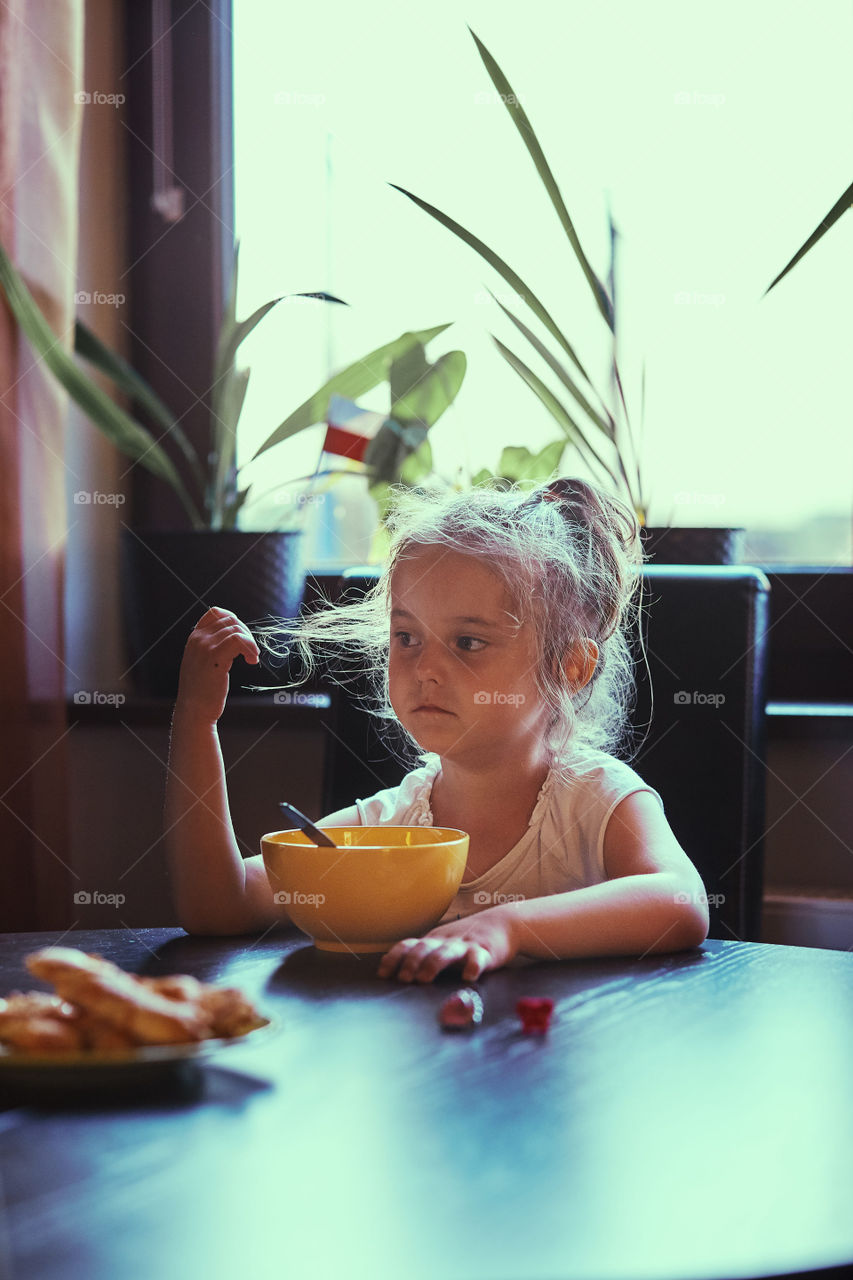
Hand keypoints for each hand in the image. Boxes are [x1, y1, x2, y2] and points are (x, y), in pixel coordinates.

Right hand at [175, 607, 259, 722]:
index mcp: (194, 638)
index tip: (242, 636)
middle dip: (246, 633)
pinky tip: (251, 660)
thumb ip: (212, 647)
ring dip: (250, 643)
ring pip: (236, 629)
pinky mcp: (215, 657)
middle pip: (231, 620)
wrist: (193, 710)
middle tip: (250, 651)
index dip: (234, 620)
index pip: (215, 612)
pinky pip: (238, 640)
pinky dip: (250, 647)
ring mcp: (205, 647)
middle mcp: (198, 639)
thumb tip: (235, 635)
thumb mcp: (202, 662)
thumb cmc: (201, 690)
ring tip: (251, 658)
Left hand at [377, 907, 516, 982]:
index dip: (394, 958)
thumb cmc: (468, 939)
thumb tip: (390, 967)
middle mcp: (446, 941)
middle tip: (403, 978)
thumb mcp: (443, 944)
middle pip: (425, 948)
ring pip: (447, 952)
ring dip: (433, 964)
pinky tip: (469, 976)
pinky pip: (478, 958)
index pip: (409, 945)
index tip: (383, 973)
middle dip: (411, 963)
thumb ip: (422, 955)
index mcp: (434, 941)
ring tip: (424, 978)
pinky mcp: (486, 951)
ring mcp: (465, 945)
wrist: (504, 923)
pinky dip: (473, 966)